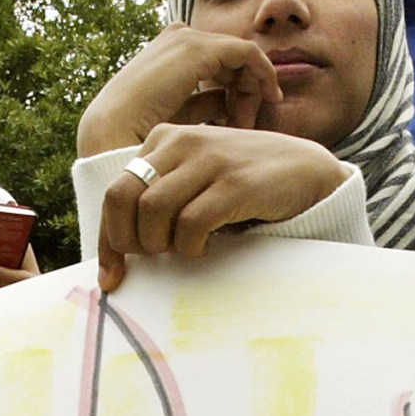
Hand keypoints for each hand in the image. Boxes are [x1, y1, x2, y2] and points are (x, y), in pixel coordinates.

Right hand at [77, 24, 285, 155]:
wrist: (113, 132)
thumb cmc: (138, 133)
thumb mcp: (179, 114)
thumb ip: (204, 103)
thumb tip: (227, 102)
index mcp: (169, 50)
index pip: (217, 62)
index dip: (235, 89)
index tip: (241, 121)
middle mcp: (179, 36)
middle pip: (231, 57)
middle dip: (245, 89)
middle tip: (246, 123)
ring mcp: (188, 38)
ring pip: (241, 55)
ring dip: (253, 86)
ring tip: (248, 121)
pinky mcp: (199, 48)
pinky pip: (248, 53)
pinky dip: (263, 73)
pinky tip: (270, 97)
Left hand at [97, 124, 348, 292]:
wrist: (305, 170)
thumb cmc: (243, 183)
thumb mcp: (195, 179)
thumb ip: (162, 197)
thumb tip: (119, 251)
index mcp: (164, 139)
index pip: (116, 191)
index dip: (108, 239)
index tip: (111, 276)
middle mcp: (181, 141)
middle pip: (124, 197)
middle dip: (128, 240)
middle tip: (152, 257)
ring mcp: (209, 159)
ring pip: (154, 209)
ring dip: (161, 243)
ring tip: (183, 248)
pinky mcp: (235, 182)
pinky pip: (191, 222)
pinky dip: (191, 245)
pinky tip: (205, 246)